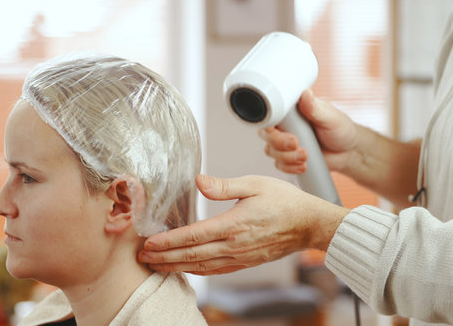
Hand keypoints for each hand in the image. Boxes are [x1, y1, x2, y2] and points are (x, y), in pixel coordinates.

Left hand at [138, 174, 348, 274]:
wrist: (309, 224)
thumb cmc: (284, 201)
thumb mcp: (254, 184)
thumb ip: (223, 185)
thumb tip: (198, 181)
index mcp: (234, 225)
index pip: (193, 235)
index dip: (168, 241)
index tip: (149, 243)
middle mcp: (234, 245)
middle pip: (191, 255)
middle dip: (165, 257)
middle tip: (143, 258)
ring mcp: (240, 257)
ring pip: (201, 266)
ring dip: (176, 267)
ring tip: (157, 266)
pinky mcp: (246, 262)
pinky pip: (216, 270)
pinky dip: (197, 271)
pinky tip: (186, 269)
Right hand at [259, 89, 358, 174]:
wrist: (349, 151)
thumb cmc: (341, 129)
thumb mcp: (330, 116)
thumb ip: (315, 107)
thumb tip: (305, 94)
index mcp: (291, 112)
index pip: (271, 116)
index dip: (274, 128)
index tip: (290, 135)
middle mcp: (285, 127)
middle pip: (267, 136)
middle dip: (280, 145)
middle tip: (297, 145)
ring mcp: (285, 143)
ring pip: (271, 152)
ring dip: (287, 158)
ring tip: (306, 156)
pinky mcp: (289, 158)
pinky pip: (279, 165)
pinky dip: (289, 168)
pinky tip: (303, 166)